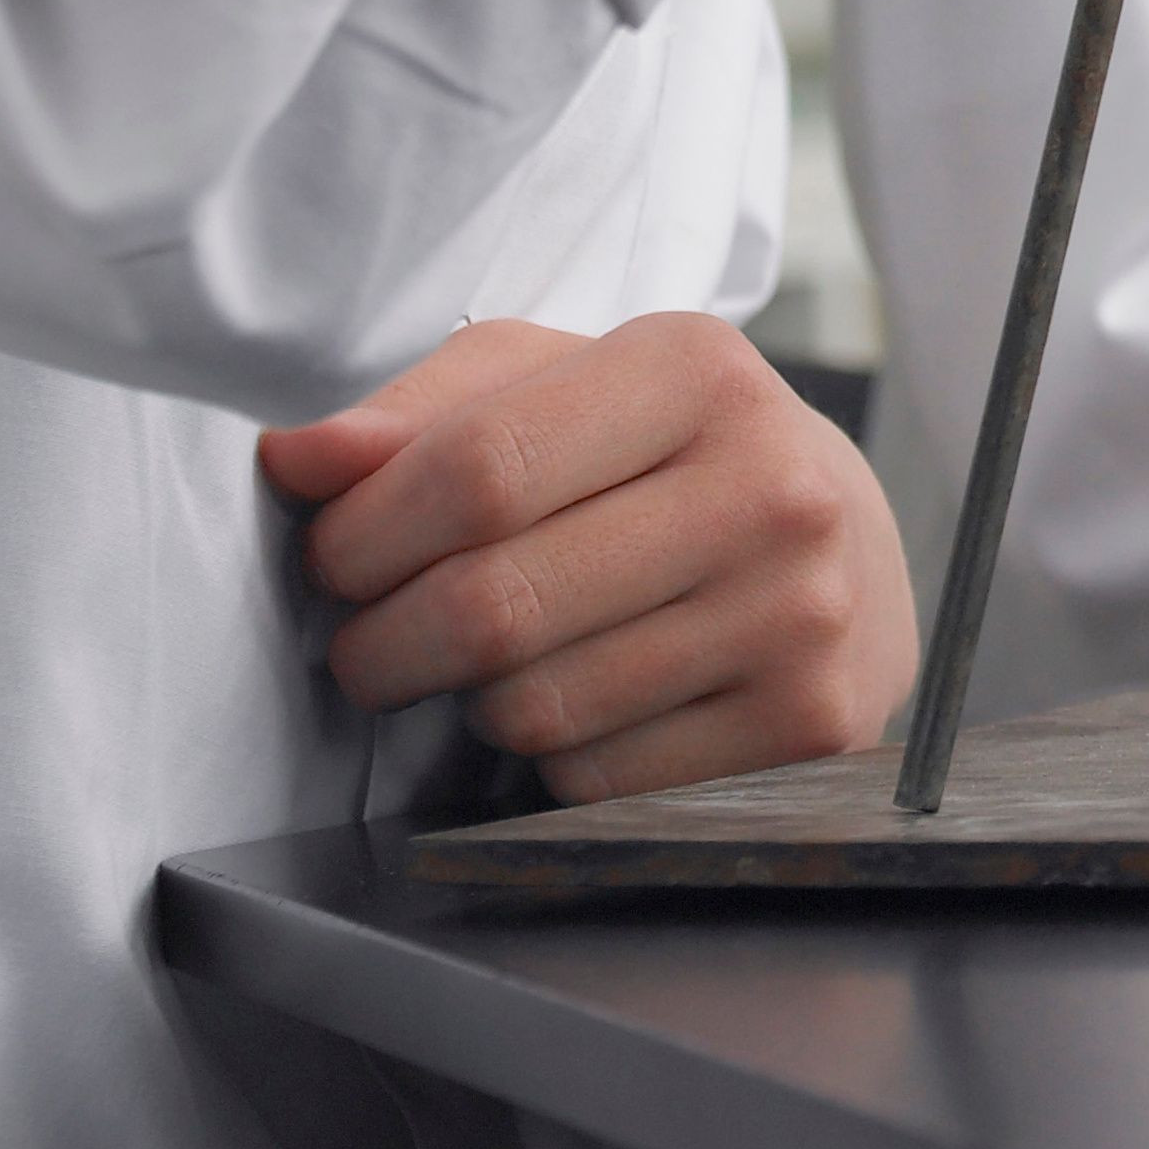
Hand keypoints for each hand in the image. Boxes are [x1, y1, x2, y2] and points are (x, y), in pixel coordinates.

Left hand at [257, 313, 912, 801]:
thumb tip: (296, 458)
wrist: (852, 551)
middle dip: (384, 642)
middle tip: (368, 644)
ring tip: (489, 663)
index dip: (366, 531)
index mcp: (698, 369)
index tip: (332, 558)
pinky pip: (595, 779)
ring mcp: (800, 614)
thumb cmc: (665, 457)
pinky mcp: (806, 726)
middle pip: (493, 602)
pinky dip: (552, 757)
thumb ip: (423, 412)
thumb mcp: (558, 386)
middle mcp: (771, 486)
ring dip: (469, 702)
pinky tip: (582, 702)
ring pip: (534, 706)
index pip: (480, 468)